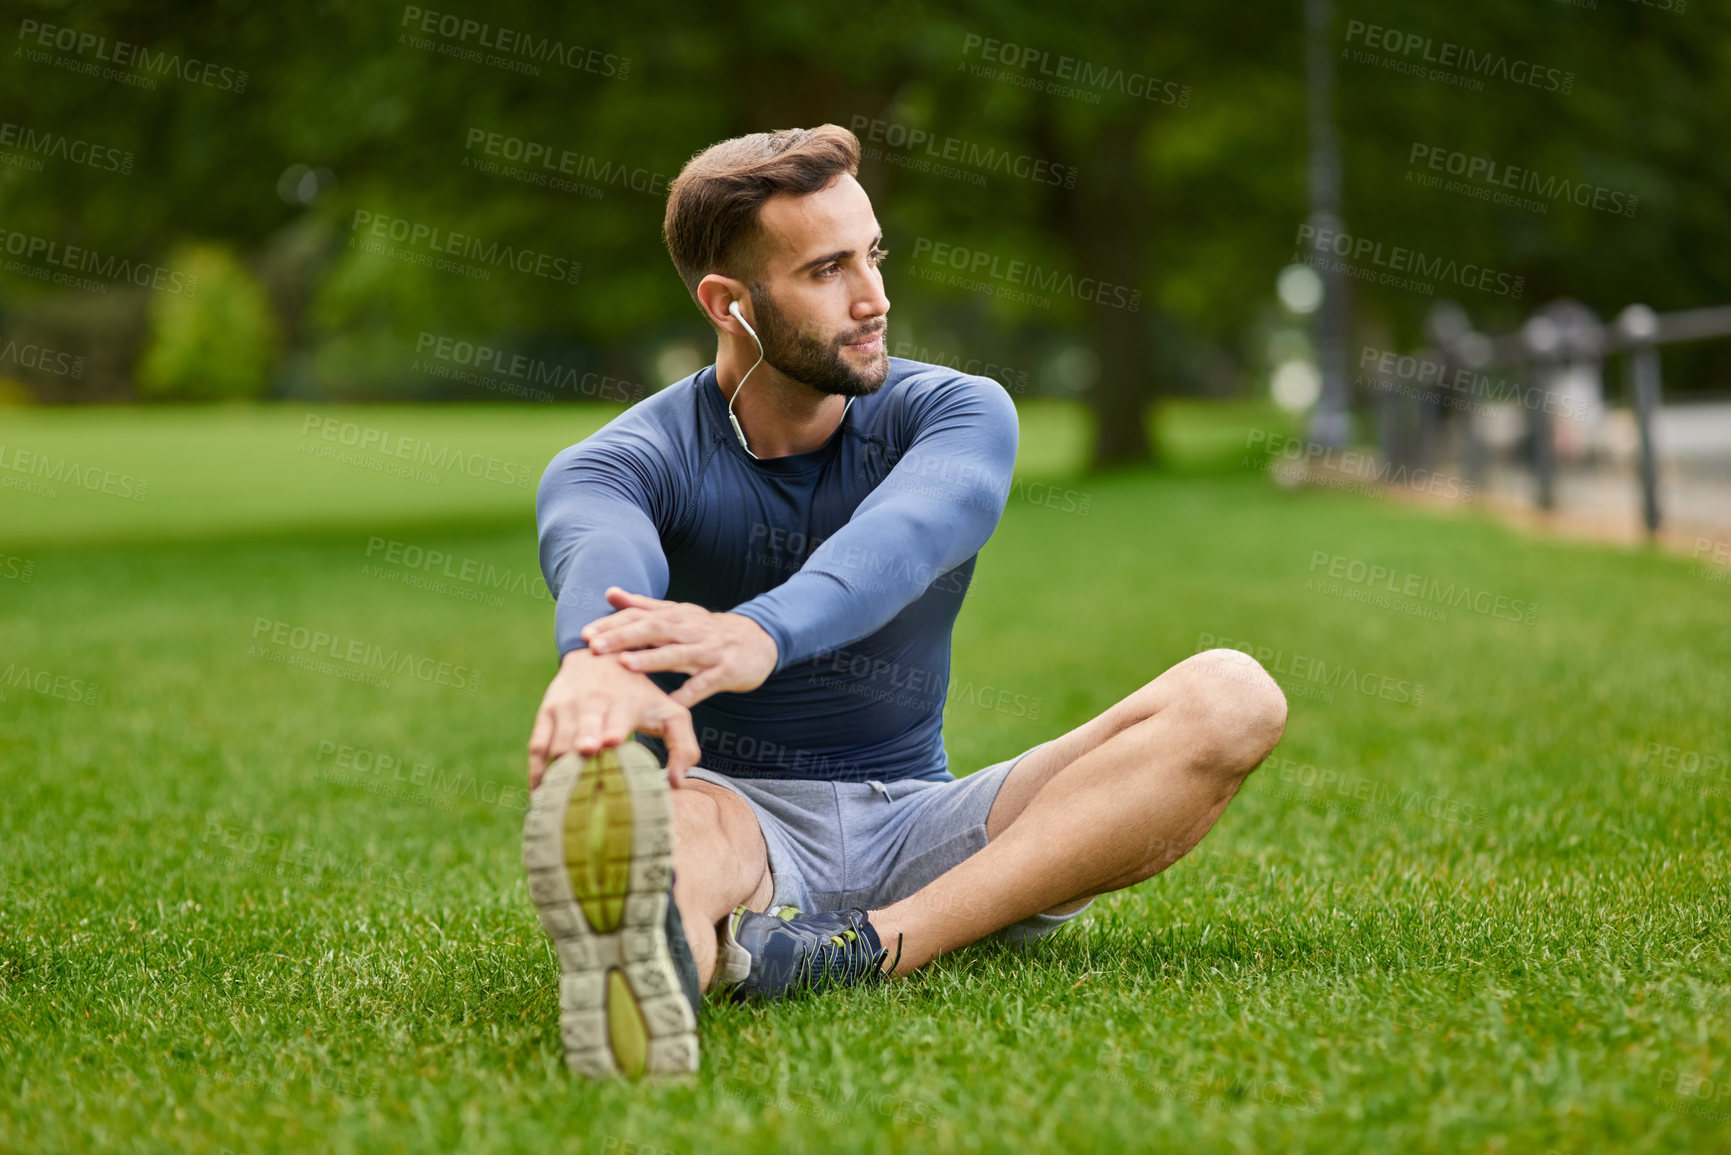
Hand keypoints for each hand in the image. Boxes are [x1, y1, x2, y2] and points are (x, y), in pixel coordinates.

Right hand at [526, 648, 699, 789]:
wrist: (598, 654)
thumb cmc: (640, 695)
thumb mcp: (669, 712)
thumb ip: (683, 746)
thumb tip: (677, 783)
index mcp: (624, 703)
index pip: (616, 718)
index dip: (612, 730)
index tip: (611, 743)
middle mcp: (592, 704)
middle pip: (581, 731)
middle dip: (579, 748)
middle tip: (579, 769)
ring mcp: (565, 709)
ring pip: (556, 743)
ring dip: (559, 772)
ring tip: (564, 804)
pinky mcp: (546, 714)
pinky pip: (536, 747)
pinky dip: (538, 773)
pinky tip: (542, 798)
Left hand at [581, 588, 777, 707]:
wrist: (760, 640)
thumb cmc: (709, 631)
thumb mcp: (679, 614)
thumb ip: (644, 606)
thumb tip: (609, 592)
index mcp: (676, 616)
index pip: (640, 616)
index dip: (613, 623)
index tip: (585, 633)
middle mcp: (691, 630)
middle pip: (655, 629)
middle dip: (624, 637)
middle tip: (595, 647)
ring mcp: (709, 651)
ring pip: (678, 654)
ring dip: (652, 659)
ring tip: (626, 665)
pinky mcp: (726, 672)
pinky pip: (704, 684)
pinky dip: (688, 693)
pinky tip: (670, 703)